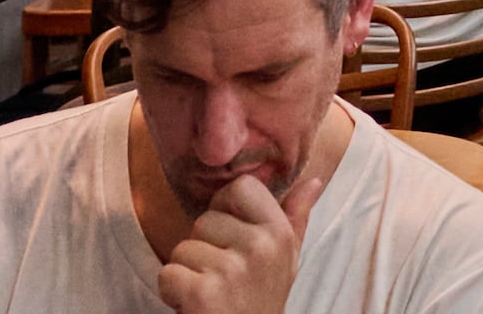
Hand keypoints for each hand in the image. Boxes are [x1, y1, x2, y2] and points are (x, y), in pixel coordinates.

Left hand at [156, 166, 301, 313]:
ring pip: (182, 248)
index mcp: (280, 234)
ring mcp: (232, 270)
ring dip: (187, 274)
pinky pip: (168, 273)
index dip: (225, 208)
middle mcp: (261, 247)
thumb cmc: (261, 302)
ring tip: (210, 293)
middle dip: (203, 248)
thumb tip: (314, 181)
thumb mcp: (286, 261)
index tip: (229, 237)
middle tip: (222, 278)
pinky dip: (173, 293)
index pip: (242, 186)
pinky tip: (194, 306)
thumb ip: (296, 219)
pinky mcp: (204, 293)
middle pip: (204, 220)